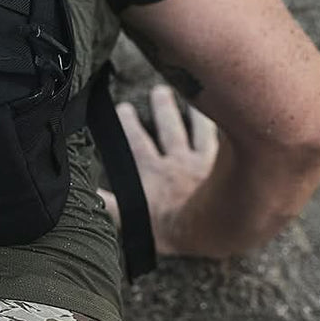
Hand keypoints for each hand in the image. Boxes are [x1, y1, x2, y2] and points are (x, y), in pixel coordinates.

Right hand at [99, 85, 218, 256]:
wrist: (214, 228)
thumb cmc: (173, 229)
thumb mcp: (132, 220)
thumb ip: (107, 204)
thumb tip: (85, 192)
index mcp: (152, 172)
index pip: (136, 143)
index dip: (128, 125)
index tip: (123, 107)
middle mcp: (177, 161)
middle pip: (168, 129)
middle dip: (161, 109)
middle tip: (159, 91)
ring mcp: (203, 163)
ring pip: (198, 131)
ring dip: (194, 115)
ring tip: (198, 101)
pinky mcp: (226, 169)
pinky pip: (225, 143)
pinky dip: (224, 130)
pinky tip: (234, 117)